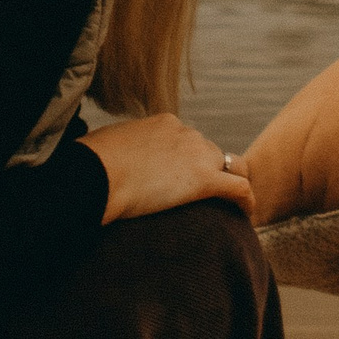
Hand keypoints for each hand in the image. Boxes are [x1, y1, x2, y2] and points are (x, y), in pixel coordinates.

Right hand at [87, 114, 256, 223]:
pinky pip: (239, 188)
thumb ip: (121, 150)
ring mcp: (197, 154)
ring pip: (229, 167)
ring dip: (227, 185)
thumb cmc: (91, 164)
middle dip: (209, 172)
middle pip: (210, 152)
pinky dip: (247, 200)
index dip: (189, 160)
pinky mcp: (204, 180)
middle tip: (204, 199)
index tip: (183, 179)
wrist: (96, 175)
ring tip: (230, 207)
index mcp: (163, 123)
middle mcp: (185, 133)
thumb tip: (112, 160)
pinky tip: (247, 214)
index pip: (187, 140)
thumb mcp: (107, 145)